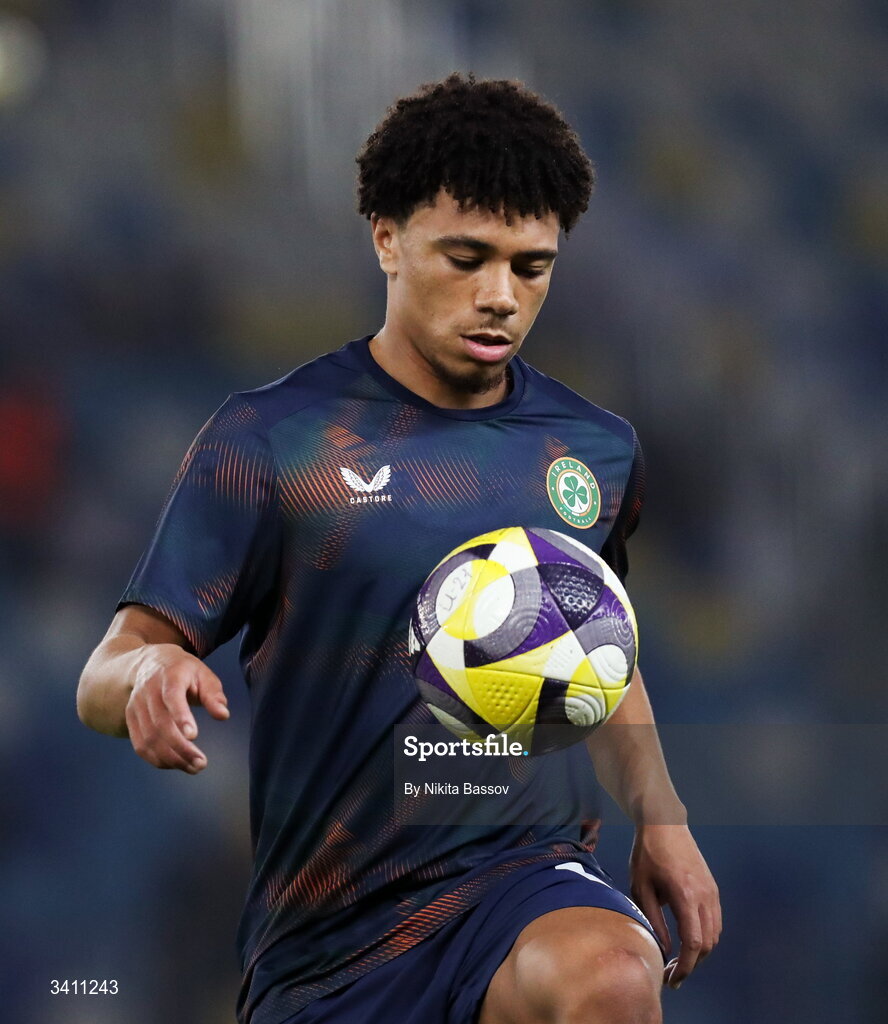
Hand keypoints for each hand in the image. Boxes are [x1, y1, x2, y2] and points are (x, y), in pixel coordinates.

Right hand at [125, 644, 229, 773]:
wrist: (150, 663)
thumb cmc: (184, 671)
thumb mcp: (203, 674)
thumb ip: (213, 694)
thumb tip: (223, 715)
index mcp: (169, 676)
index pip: (172, 697)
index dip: (181, 716)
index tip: (194, 736)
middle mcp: (148, 691)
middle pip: (160, 724)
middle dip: (180, 748)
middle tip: (201, 763)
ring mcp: (136, 706)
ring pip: (148, 739)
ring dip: (170, 758)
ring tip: (193, 768)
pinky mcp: (130, 720)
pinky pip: (140, 745)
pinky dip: (157, 759)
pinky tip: (176, 765)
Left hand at [629, 823, 720, 989]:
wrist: (664, 822)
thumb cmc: (647, 853)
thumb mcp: (641, 887)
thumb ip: (653, 920)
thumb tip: (664, 949)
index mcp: (685, 895)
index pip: (693, 943)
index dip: (685, 967)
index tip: (673, 979)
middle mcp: (704, 895)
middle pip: (707, 944)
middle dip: (691, 964)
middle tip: (671, 974)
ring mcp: (712, 891)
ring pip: (715, 935)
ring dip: (699, 952)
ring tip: (679, 959)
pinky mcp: (712, 888)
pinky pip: (715, 921)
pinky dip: (705, 936)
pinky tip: (689, 939)